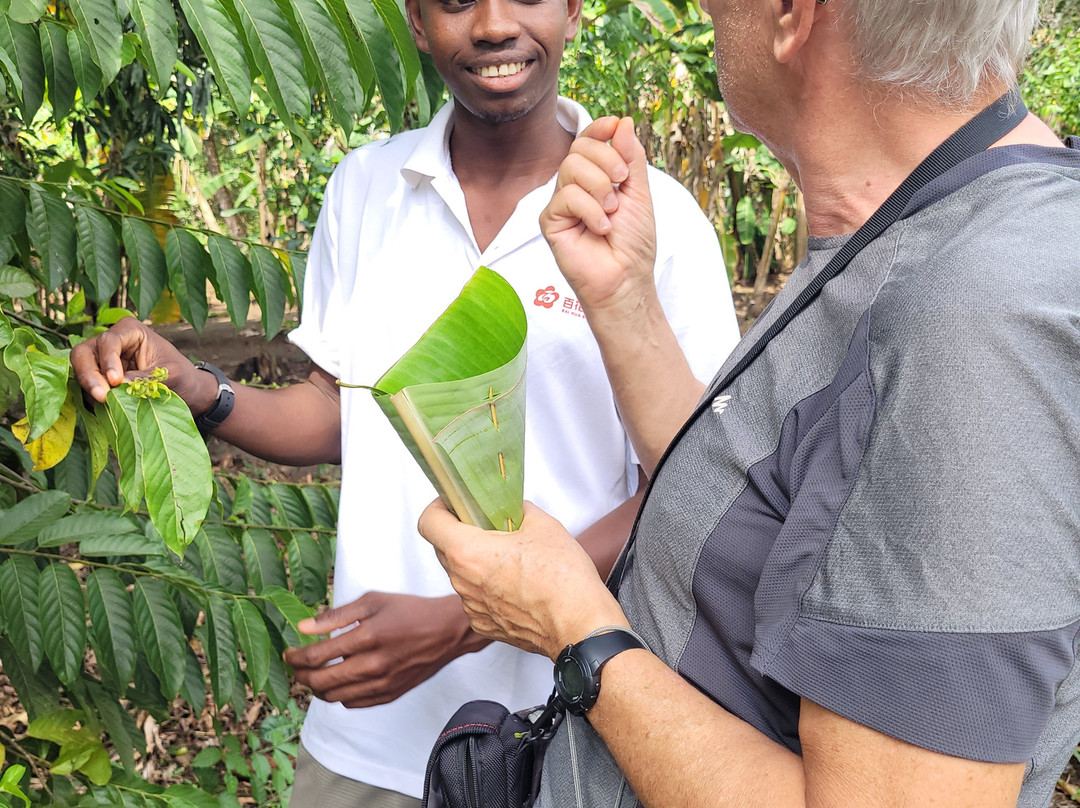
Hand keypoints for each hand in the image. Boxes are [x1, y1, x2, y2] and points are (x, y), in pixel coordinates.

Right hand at [70, 317, 215, 412]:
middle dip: (88, 375)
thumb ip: (144, 379)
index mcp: (130, 331)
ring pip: (80, 370)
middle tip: (101, 396)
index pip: (108, 341)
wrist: (186, 390)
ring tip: (105, 403)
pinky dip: (90, 397)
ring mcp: (101, 360)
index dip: (108, 361)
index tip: (115, 381)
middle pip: (84, 353)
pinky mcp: (99, 379)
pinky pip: (85, 386)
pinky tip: (104, 408)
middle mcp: (111, 342)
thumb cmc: (181, 376)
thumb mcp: (170, 375)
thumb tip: (117, 388)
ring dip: (89, 388)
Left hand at [282, 591, 486, 707]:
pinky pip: (354, 704)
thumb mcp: (372, 601)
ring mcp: (382, 683)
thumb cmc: (409, 611)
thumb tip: (303, 626)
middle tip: (296, 668)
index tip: (288, 654)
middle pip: (321, 682)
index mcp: (367, 636)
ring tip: (314, 676)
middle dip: (301, 676)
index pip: (318, 656)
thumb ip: (336, 616)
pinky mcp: (390, 694)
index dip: (296, 657)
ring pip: (335, 697)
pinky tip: (340, 682)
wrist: (447, 631)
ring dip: (317, 689)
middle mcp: (373, 664)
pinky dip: (340, 696)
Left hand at [417, 499, 627, 659]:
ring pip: (462, 575)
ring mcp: (472, 607)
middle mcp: (462, 582)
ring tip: (510, 558)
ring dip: (476, 563)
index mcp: (468, 552)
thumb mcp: (543, 524)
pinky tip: (516, 585)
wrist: (580, 625)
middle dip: (461, 533)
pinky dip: (488, 589)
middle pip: (443, 548)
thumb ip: (519, 510)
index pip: (429, 522)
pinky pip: (476, 599)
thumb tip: (513, 508)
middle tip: (488, 525)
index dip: (439, 507)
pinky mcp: (484, 625)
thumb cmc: (562, 578)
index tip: (453, 503)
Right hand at [540, 116, 657, 315]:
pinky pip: (566, 197)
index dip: (599, 129)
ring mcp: (561, 204)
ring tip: (612, 212)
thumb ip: (631, 158)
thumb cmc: (633, 243)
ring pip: (570, 168)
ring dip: (600, 188)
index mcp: (596, 178)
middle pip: (578, 149)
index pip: (588, 141)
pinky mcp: (550, 222)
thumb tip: (623, 122)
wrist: (627, 278)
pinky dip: (590, 210)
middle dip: (606, 160)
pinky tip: (601, 228)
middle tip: (622, 185)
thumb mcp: (640, 193)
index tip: (614, 125)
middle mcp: (576, 187)